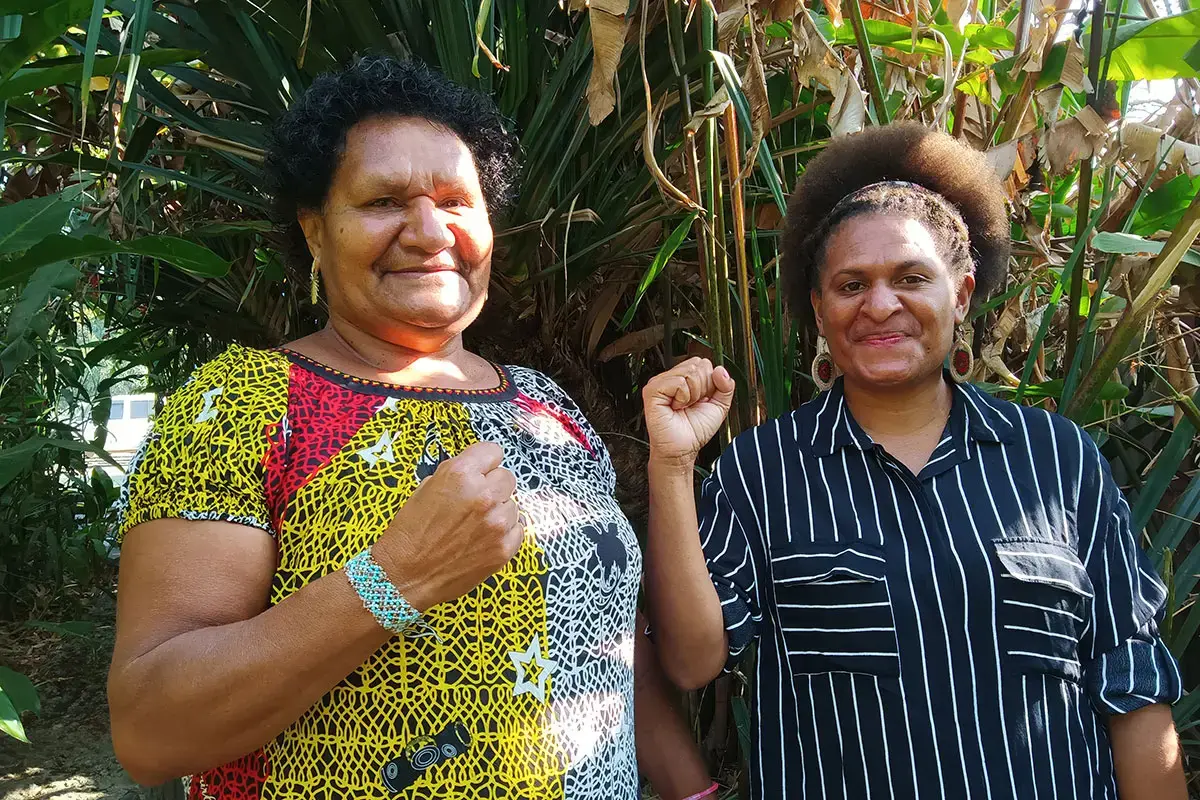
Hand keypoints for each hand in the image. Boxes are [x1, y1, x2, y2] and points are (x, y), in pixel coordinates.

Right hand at [372, 441, 522, 611]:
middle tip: (475, 503)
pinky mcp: (504, 548)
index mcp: (460, 474)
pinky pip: (517, 530)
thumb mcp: (426, 488)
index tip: (481, 471)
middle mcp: (483, 495)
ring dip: (498, 512)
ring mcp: (497, 523)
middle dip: (493, 487)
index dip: (484, 463)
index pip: (493, 451)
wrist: (406, 575)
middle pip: (507, 477)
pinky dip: (504, 534)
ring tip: (474, 526)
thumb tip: (478, 470)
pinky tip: (482, 540)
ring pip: (513, 505)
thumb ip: (456, 474)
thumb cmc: (411, 532)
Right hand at [642, 357, 734, 469]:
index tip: (702, 400)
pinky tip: (676, 407)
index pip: (704, 363)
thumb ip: (726, 387)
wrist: (682, 450)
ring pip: (690, 372)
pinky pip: (678, 381)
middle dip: (702, 388)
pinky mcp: (653, 390)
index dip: (709, 383)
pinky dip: (683, 397)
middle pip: (698, 365)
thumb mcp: (719, 406)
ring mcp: (661, 382)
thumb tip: (721, 369)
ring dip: (693, 394)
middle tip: (692, 405)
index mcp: (686, 378)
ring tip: (683, 407)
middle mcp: (672, 377)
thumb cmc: (695, 431)